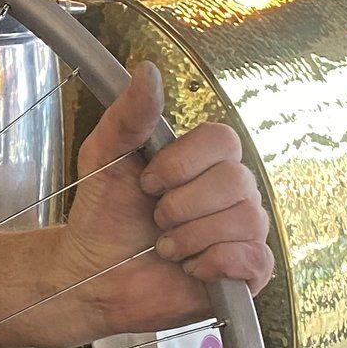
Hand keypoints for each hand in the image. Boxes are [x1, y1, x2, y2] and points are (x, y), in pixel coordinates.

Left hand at [54, 61, 273, 337]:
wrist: (93, 277)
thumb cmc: (103, 218)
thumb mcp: (104, 158)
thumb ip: (127, 115)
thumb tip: (147, 70)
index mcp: (205, 160)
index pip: (223, 140)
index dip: (183, 163)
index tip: (148, 182)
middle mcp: (232, 191)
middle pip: (234, 182)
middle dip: (179, 207)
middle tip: (155, 220)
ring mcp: (243, 230)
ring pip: (243, 221)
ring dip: (189, 238)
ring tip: (165, 247)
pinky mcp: (247, 271)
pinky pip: (253, 259)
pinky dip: (212, 265)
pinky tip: (188, 268)